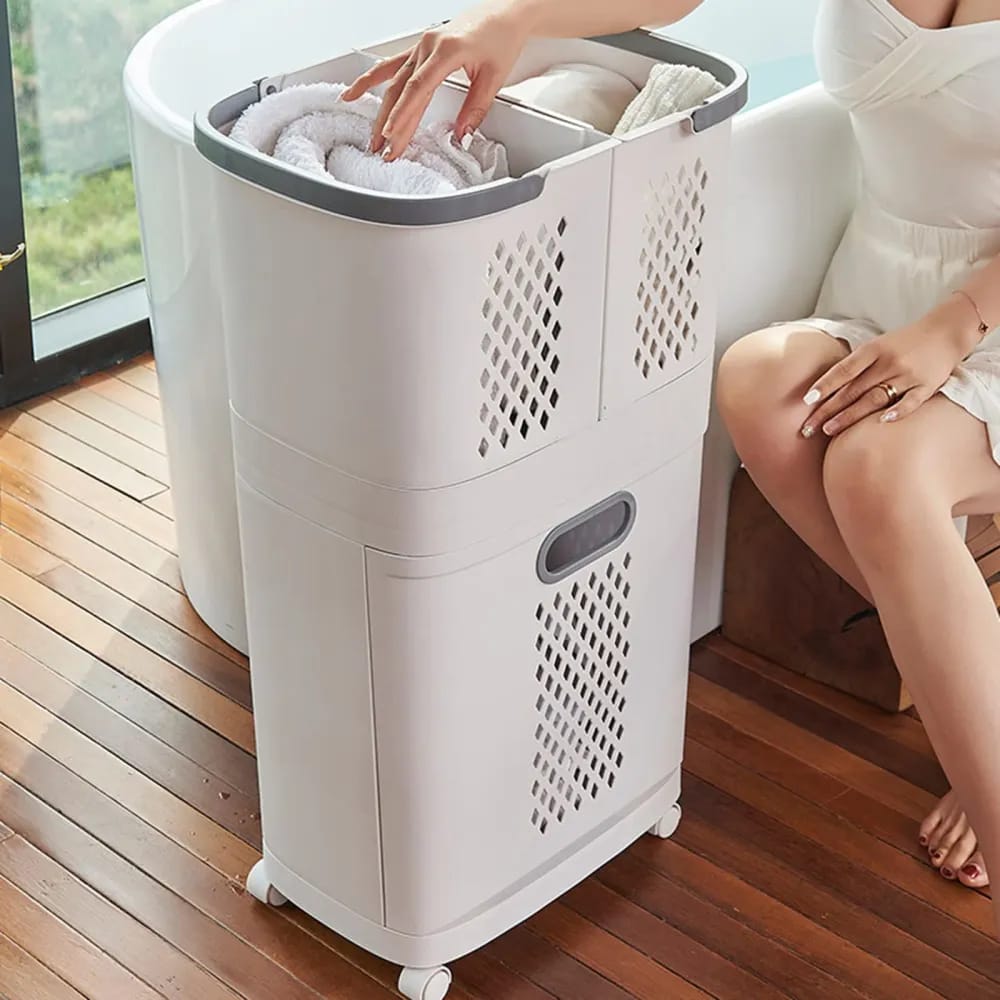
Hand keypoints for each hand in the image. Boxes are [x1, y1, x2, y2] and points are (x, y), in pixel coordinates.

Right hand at [341, 3, 527, 159]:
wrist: (504, 11)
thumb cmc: (500, 36)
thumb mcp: (494, 76)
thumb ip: (476, 109)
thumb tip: (462, 135)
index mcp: (446, 50)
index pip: (418, 89)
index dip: (403, 114)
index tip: (392, 135)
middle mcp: (428, 46)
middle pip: (401, 89)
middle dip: (390, 123)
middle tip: (384, 150)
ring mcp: (421, 45)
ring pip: (393, 80)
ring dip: (380, 110)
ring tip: (372, 136)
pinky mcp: (420, 47)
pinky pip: (391, 65)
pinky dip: (372, 79)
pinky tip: (356, 92)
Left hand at [800, 310, 972, 437]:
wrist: (946, 331)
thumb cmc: (903, 342)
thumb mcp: (877, 345)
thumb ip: (855, 364)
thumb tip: (824, 387)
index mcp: (873, 349)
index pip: (844, 369)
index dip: (825, 385)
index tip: (806, 401)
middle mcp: (888, 362)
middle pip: (853, 389)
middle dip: (828, 410)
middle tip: (807, 428)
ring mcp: (908, 375)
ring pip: (875, 398)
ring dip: (850, 416)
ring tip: (829, 430)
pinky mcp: (927, 386)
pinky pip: (911, 402)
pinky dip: (897, 411)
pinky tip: (881, 422)